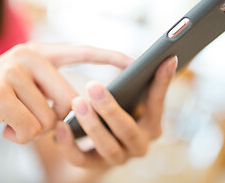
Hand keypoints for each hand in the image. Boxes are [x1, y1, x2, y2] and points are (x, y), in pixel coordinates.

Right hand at [0, 43, 132, 144]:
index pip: (82, 51)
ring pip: (48, 118)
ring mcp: (11, 72)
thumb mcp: (26, 87)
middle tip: (27, 116)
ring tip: (10, 118)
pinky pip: (29, 129)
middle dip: (53, 118)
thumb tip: (79, 104)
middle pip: (69, 100)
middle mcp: (27, 56)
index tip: (136, 63)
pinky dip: (18, 136)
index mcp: (38, 52)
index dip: (111, 56)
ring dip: (32, 128)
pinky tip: (1, 126)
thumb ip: (52, 88)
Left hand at [54, 56, 177, 167]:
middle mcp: (138, 145)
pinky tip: (60, 126)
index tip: (164, 59)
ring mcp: (117, 158)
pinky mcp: (94, 166)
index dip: (161, 83)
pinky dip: (68, 144)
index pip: (157, 104)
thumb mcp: (125, 96)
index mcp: (151, 126)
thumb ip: (132, 83)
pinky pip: (80, 160)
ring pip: (107, 146)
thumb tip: (141, 59)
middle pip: (128, 131)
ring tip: (76, 102)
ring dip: (91, 124)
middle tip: (93, 86)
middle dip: (110, 108)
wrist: (93, 144)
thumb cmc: (113, 110)